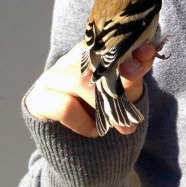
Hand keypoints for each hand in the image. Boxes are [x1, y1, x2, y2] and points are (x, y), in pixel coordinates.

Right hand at [25, 42, 157, 136]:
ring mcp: (50, 78)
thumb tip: (147, 50)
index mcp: (91, 50)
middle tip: (131, 114)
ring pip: (79, 82)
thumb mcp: (127, 90)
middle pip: (94, 61)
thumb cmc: (107, 109)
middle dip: (117, 87)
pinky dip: (83, 121)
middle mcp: (69, 59)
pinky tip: (93, 130)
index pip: (107, 39)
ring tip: (114, 125)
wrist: (82, 147)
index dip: (127, 46)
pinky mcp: (38, 100)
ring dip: (102, 106)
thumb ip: (135, 71)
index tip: (146, 54)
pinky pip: (64, 106)